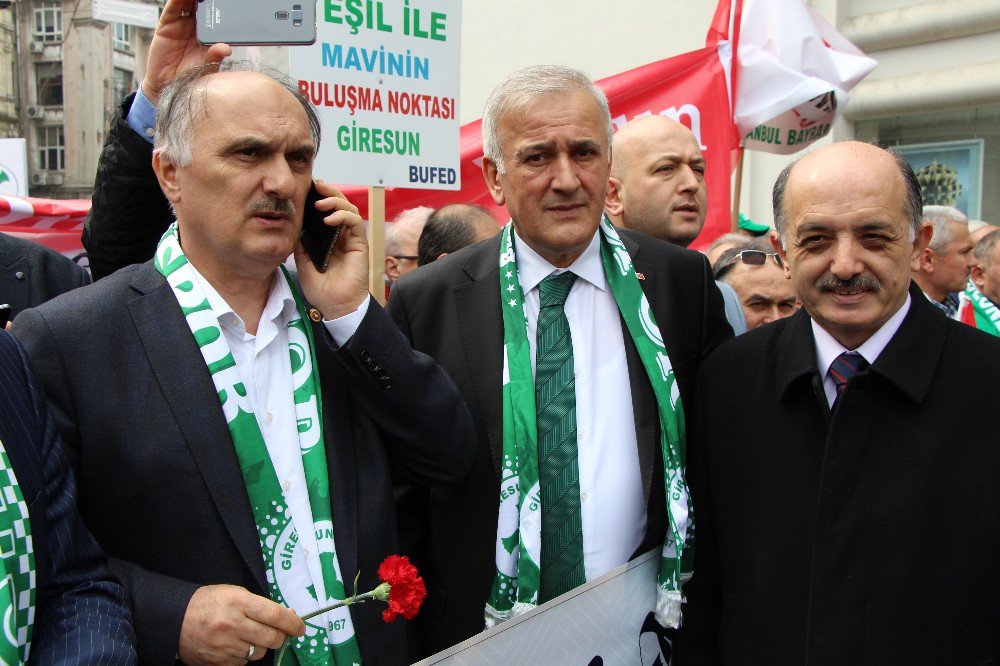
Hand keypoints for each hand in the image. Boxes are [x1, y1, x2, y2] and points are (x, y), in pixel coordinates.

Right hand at [142, 0, 232, 105]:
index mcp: (208, 37)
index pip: (216, 18)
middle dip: (208, 0)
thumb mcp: (205, 68)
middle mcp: (195, 29)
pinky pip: (173, 9)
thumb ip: (214, 56)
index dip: (219, 8)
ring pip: (188, 4)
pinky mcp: (167, 25)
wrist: (168, 87)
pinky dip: (177, 0)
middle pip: (202, 8)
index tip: (227, 2)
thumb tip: (226, 48)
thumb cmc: (190, 79)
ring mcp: (181, 25)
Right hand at [178, 584, 304, 664]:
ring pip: (260, 653)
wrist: (175, 619)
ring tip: (248, 636)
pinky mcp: (218, 662)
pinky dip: (245, 655)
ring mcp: (225, 646)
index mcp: (238, 602)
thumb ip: (261, 605)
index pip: (274, 614)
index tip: (300, 627)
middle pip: (272, 638)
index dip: (292, 622)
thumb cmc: (209, 602)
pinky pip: (244, 662)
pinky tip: (235, 645)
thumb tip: (288, 616)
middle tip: (279, 633)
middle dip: (281, 637)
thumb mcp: (234, 593)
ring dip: (261, 646)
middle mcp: (232, 625)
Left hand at [294, 181, 370, 320]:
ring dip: (335, 201)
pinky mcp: (360, 244)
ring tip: (320, 203)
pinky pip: (355, 222)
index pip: (325, 211)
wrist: (335, 307)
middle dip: (327, 192)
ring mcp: (351, 239)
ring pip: (348, 208)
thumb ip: (301, 243)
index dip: (318, 197)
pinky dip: (343, 216)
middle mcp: (341, 235)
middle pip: (338, 205)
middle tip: (315, 186)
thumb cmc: (321, 289)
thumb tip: (295, 223)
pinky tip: (329, 219)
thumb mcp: (303, 262)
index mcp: (328, 238)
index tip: (305, 189)